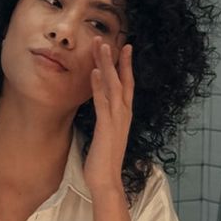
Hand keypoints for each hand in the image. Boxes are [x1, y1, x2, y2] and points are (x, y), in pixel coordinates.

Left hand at [84, 38, 133, 195]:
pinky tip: (92, 72)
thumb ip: (106, 120)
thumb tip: (102, 109)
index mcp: (124, 115)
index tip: (124, 48)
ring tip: (102, 46)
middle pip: (123, 80)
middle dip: (116, 59)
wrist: (107, 181)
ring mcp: (117, 119)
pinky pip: (102, 102)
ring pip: (113, 85)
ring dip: (107, 65)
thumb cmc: (104, 161)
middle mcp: (124, 114)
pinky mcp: (106, 127)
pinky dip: (98, 86)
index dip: (126, 66)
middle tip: (111, 39)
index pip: (128, 85)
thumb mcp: (106, 135)